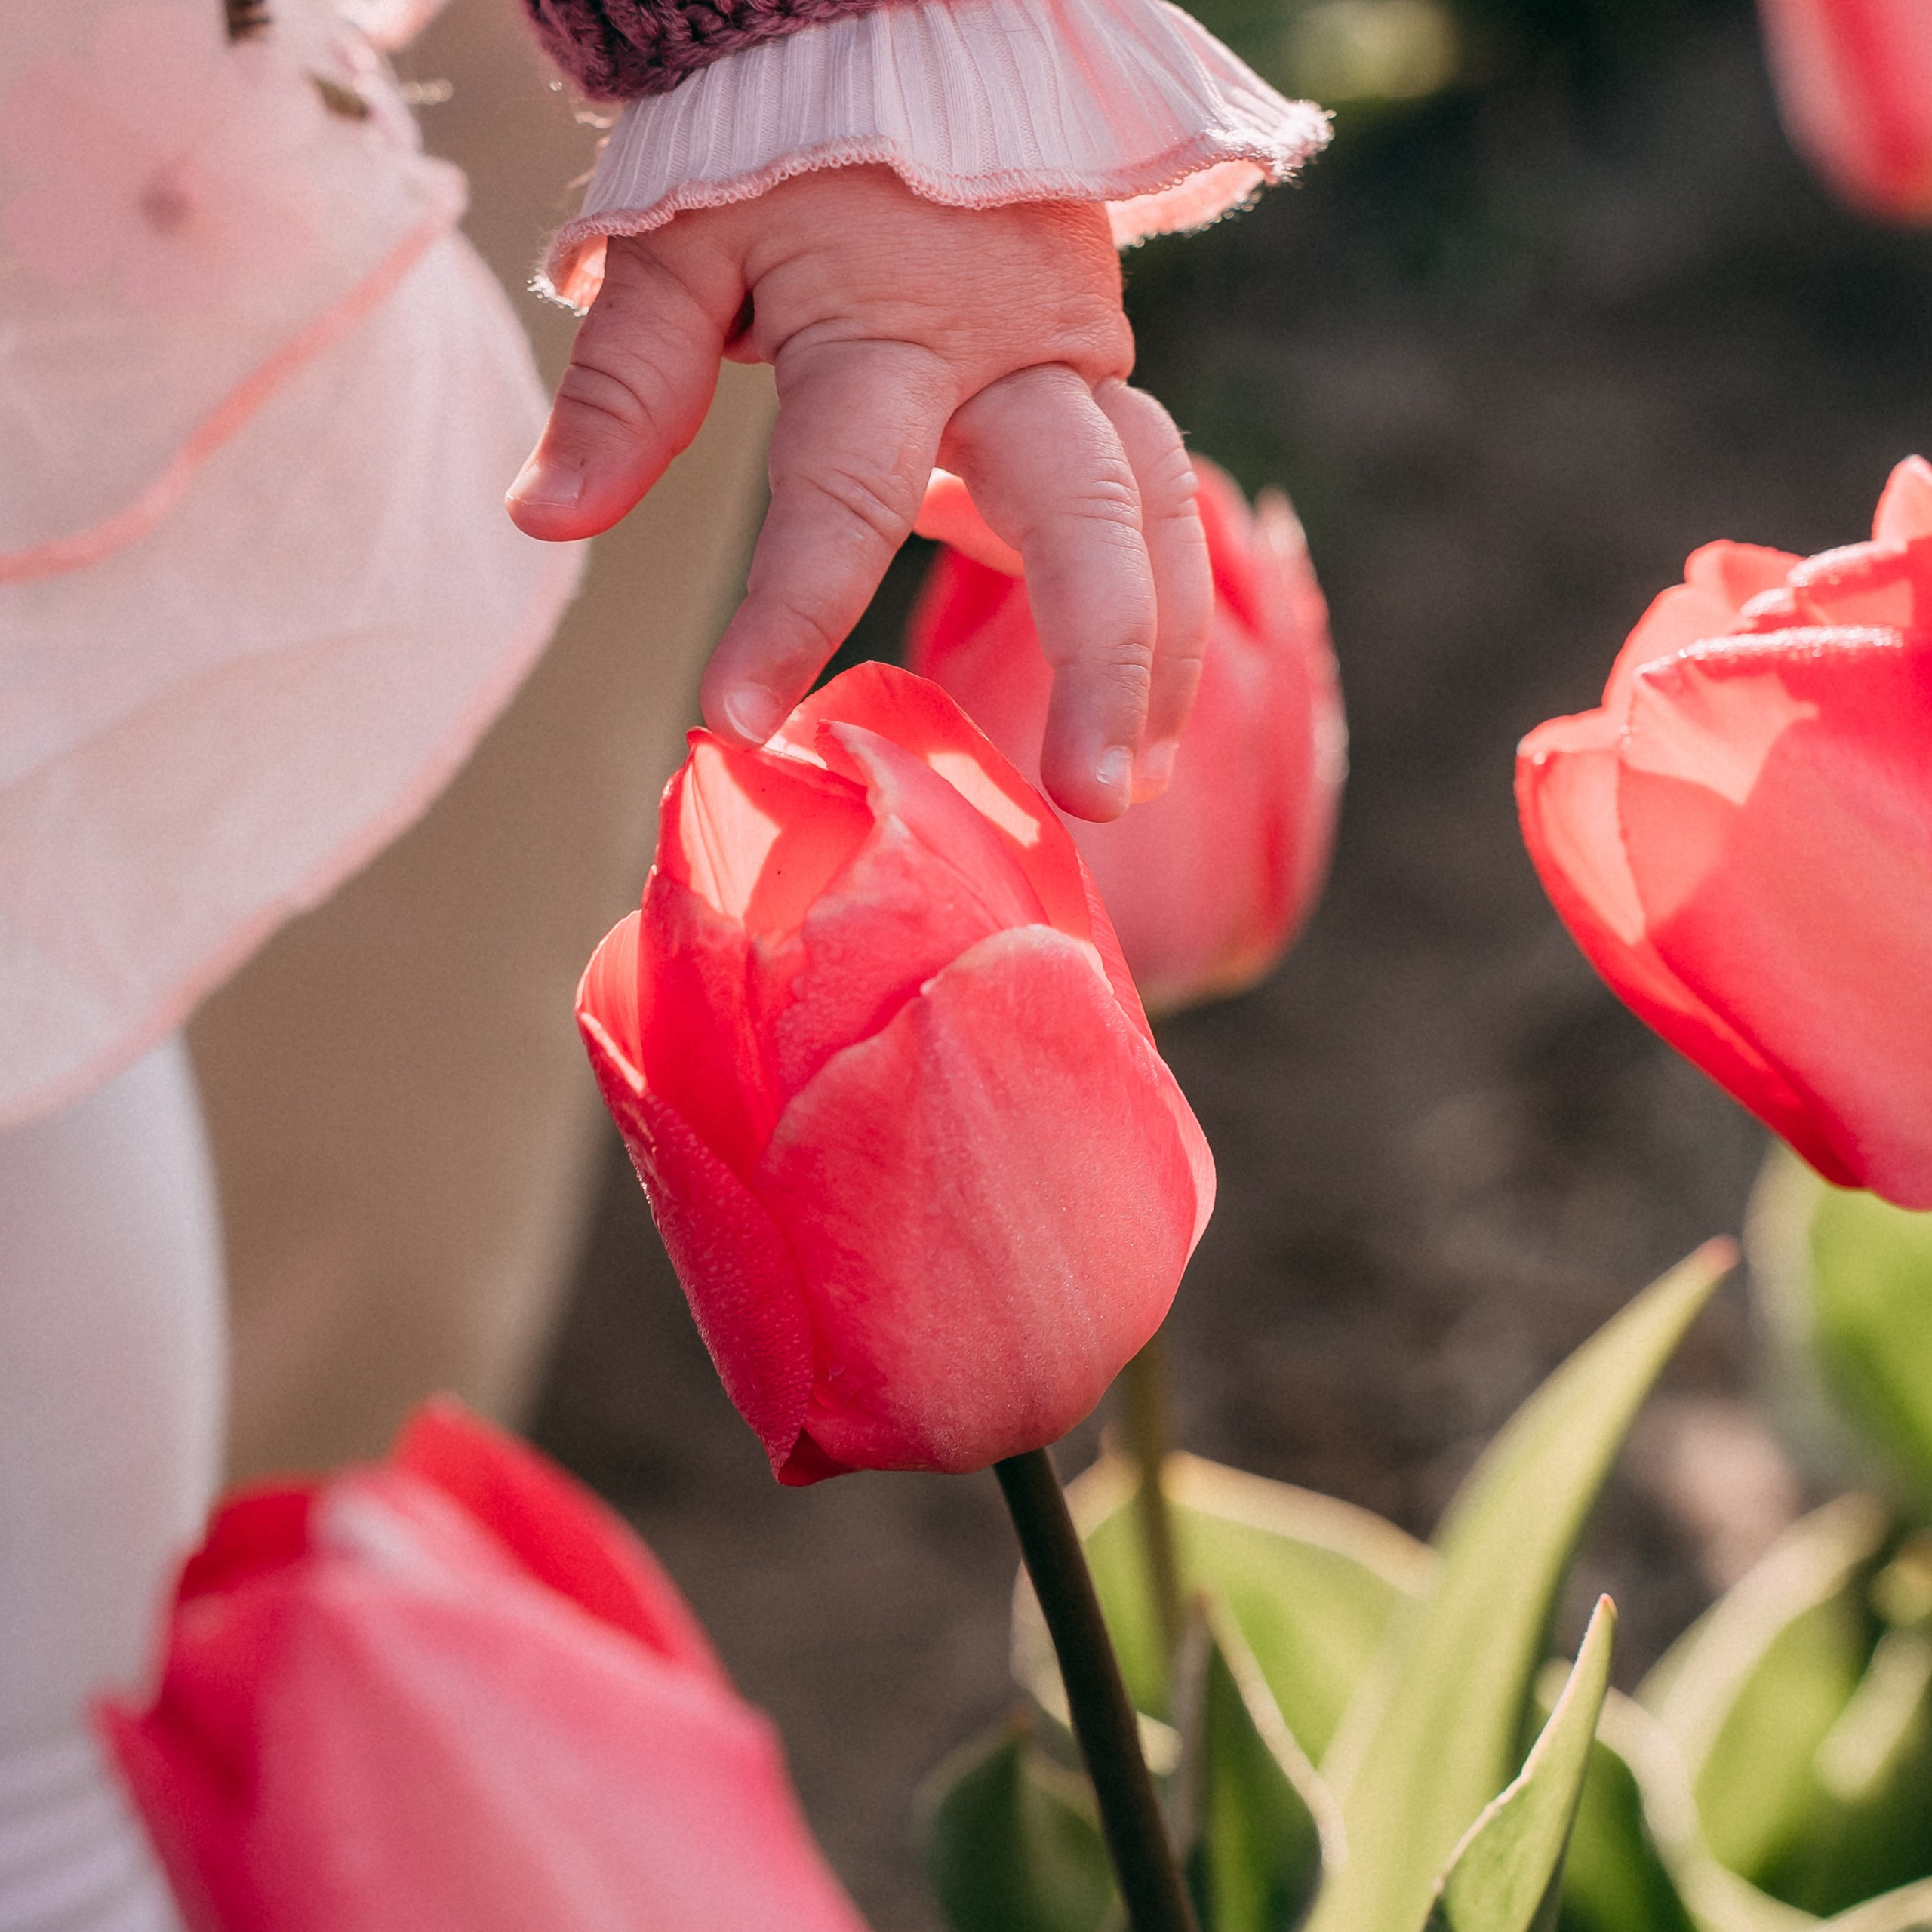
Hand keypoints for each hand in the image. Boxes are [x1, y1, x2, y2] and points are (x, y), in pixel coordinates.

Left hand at [507, 167, 1209, 819]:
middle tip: (1085, 796)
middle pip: (1085, 506)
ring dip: (1164, 648)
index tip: (741, 720)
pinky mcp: (1099, 378)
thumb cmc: (774, 142)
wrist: (893, 31)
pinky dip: (1165, 596)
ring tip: (1127, 781)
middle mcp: (1013, 349)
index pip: (843, 490)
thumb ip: (628, 381)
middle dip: (1099, 654)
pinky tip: (1141, 707)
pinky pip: (1159, 492)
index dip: (792, 610)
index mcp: (891, 323)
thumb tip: (543, 515)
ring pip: (1160, 507)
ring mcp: (1076, 361)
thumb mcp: (681, 238)